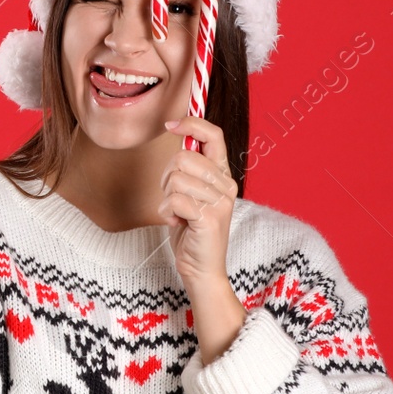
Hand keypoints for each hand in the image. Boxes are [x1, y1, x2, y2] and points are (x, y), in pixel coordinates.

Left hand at [157, 117, 238, 291]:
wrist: (201, 269)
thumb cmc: (191, 230)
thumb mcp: (190, 193)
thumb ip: (188, 168)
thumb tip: (178, 132)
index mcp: (222, 175)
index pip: (214, 135)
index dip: (191, 124)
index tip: (170, 125)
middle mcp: (226, 185)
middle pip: (184, 157)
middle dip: (166, 177)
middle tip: (172, 196)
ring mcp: (220, 202)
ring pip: (176, 178)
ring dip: (166, 197)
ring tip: (177, 213)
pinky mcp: (209, 218)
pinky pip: (174, 199)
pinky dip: (166, 212)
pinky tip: (177, 223)